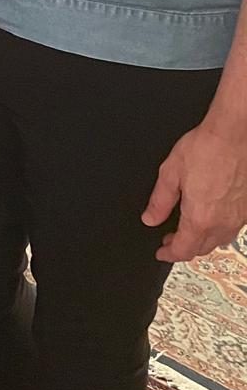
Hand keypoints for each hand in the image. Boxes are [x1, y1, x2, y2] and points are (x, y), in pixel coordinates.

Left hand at [142, 119, 246, 261]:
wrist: (234, 135)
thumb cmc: (206, 148)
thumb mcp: (171, 173)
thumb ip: (160, 201)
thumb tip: (150, 218)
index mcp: (200, 218)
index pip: (183, 250)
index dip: (169, 254)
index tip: (161, 252)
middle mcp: (222, 222)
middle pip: (201, 248)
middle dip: (183, 247)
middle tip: (170, 240)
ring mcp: (238, 217)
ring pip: (218, 240)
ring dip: (201, 240)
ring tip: (188, 230)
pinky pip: (231, 228)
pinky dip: (217, 229)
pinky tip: (210, 218)